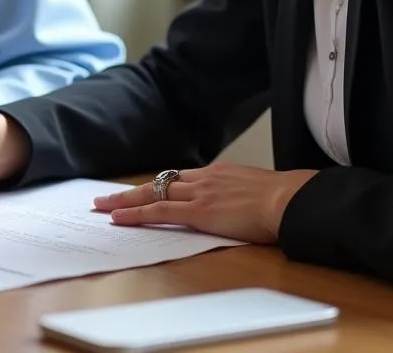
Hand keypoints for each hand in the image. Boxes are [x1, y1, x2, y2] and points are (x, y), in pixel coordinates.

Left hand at [94, 163, 318, 243]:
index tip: (143, 190)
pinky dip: (136, 214)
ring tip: (102, 207)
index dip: (157, 186)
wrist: (289, 200)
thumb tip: (243, 204)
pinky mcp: (197, 211)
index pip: (178, 179)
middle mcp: (202, 179)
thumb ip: (242, 195)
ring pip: (151, 193)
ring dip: (124, 201)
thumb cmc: (283, 201)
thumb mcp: (257, 192)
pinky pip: (159, 210)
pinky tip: (119, 218)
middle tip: (106, 197)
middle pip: (158, 183)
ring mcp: (197, 193)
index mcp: (217, 174)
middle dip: (130, 191)